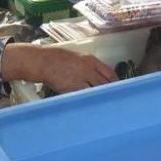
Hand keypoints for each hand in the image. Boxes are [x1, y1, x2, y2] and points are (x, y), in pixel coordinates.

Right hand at [2, 44, 116, 93]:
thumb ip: (89, 65)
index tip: (118, 88)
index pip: (110, 73)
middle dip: (110, 92)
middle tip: (113, 99)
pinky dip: (88, 101)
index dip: (116, 82)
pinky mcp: (72, 89)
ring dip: (100, 98)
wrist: (42, 61)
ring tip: (103, 104)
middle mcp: (88, 70)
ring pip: (96, 92)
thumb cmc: (56, 57)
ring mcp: (80, 80)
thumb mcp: (77, 56)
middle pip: (105, 84)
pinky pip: (84, 97)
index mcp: (90, 60)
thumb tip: (98, 75)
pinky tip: (90, 105)